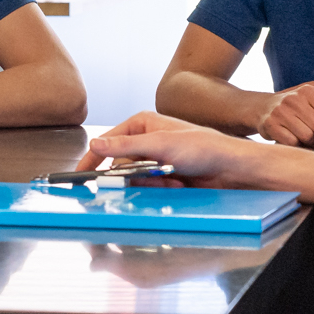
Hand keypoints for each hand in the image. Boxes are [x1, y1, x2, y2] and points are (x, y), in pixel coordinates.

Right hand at [78, 111, 269, 186]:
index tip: (82, 174)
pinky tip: (178, 184)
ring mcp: (155, 160)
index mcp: (142, 124)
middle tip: (151, 175)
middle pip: (120, 164)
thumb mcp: (160, 144)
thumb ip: (125, 146)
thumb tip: (96, 144)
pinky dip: (160, 189)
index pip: (107, 142)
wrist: (231, 169)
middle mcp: (146, 140)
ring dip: (151, 183)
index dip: (95, 158)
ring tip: (172, 178)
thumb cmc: (203, 148)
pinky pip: (149, 188)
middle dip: (134, 174)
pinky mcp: (164, 177)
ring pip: (135, 178)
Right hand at [257, 83, 313, 149]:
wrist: (263, 108)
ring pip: (308, 136)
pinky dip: (298, 146)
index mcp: (309, 91)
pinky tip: (297, 142)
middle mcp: (294, 98)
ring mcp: (280, 111)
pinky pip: (292, 142)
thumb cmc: (297, 110)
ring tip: (311, 141)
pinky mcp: (270, 124)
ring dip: (312, 143)